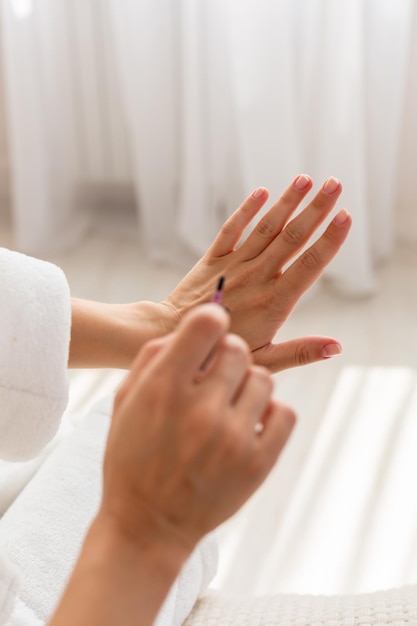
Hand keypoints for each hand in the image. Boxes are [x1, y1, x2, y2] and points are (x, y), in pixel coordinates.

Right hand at [100, 304, 294, 552]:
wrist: (148, 525)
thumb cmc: (132, 458)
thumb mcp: (125, 402)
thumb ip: (154, 356)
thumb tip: (192, 328)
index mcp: (164, 389)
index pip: (206, 324)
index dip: (211, 320)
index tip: (209, 332)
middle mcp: (201, 411)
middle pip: (237, 349)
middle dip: (225, 356)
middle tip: (214, 378)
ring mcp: (233, 439)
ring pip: (263, 379)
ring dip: (247, 385)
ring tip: (228, 406)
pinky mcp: (258, 464)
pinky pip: (285, 412)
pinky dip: (270, 413)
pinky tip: (248, 423)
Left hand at [162, 175, 351, 371]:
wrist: (171, 337)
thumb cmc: (218, 354)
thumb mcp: (264, 361)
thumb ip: (299, 352)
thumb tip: (336, 347)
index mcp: (274, 302)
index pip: (309, 265)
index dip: (329, 240)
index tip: (346, 216)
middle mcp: (256, 277)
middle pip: (292, 238)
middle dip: (316, 209)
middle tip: (335, 184)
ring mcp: (234, 265)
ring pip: (266, 228)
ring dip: (287, 202)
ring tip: (305, 179)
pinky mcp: (213, 259)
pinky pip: (231, 230)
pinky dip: (246, 211)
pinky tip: (261, 192)